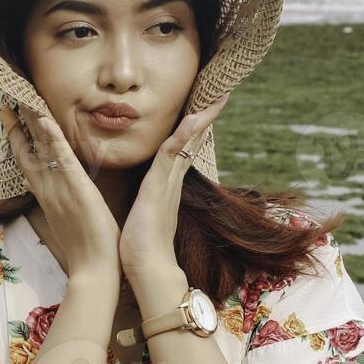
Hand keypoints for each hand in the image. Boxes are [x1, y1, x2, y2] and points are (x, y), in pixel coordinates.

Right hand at [0, 100, 119, 280]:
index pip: (28, 165)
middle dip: (14, 128)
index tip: (10, 123)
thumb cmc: (88, 251)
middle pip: (25, 153)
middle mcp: (48, 191)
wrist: (95, 270)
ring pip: (39, 151)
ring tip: (19, 99)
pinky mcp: (76, 188)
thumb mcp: (71, 224)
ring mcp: (59, 188)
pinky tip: (44, 119)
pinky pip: (62, 158)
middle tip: (5, 103)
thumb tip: (63, 199)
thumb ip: (64, 207)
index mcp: (48, 198)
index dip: (18, 143)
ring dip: (29, 124)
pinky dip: (52, 137)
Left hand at [118, 92, 230, 276]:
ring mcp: (168, 184)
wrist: (147, 270)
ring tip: (217, 97)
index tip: (203, 108)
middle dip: (206, 117)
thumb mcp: (144, 216)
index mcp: (167, 186)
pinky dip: (184, 137)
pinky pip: (172, 156)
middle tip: (222, 93)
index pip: (183, 150)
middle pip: (193, 142)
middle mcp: (173, 182)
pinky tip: (193, 119)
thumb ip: (148, 204)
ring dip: (201, 119)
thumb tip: (145, 201)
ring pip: (187, 143)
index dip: (193, 129)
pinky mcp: (159, 189)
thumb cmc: (141, 249)